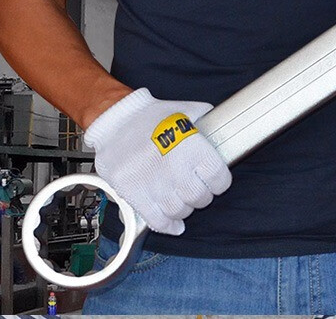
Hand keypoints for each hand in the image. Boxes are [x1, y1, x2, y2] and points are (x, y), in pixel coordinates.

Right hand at [83, 88, 230, 234]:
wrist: (115, 120)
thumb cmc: (150, 115)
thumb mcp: (187, 110)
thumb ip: (207, 121)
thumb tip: (221, 127)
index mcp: (192, 148)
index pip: (219, 178)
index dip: (220, 181)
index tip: (217, 181)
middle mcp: (176, 168)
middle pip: (200, 198)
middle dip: (202, 195)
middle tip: (197, 189)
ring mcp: (154, 184)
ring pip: (180, 211)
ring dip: (184, 208)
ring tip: (182, 199)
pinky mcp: (135, 194)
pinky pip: (157, 220)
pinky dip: (168, 225)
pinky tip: (173, 224)